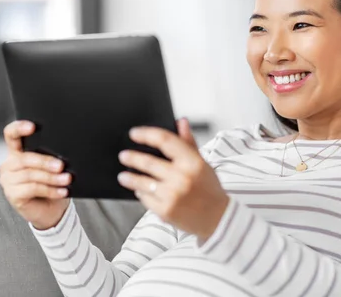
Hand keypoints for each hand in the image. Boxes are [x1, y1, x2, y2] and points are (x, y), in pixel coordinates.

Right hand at [0, 120, 71, 229]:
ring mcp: (8, 181)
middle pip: (24, 158)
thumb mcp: (51, 168)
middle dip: (45, 161)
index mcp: (17, 152)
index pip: (11, 135)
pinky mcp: (12, 195)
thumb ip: (50, 157)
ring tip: (66, 180)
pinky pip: (33, 189)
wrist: (51, 210)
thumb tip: (62, 154)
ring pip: (30, 175)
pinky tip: (61, 191)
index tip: (32, 126)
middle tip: (61, 165)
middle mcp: (9, 165)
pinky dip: (50, 190)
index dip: (18, 128)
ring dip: (51, 178)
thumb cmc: (51, 185)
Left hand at [117, 118, 228, 242]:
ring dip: (130, 178)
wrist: (218, 219)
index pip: (165, 140)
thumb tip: (180, 121)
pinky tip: (140, 190)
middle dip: (132, 158)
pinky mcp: (165, 211)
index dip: (146, 134)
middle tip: (124, 155)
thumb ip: (188, 142)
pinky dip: (141, 193)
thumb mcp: (202, 163)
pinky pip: (145, 198)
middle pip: (148, 162)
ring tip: (123, 176)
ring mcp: (172, 195)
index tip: (134, 133)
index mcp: (193, 162)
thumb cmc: (209, 189)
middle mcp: (182, 177)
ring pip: (142, 182)